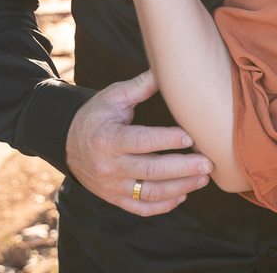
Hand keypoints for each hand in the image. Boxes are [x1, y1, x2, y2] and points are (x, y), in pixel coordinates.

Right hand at [65, 70, 212, 214]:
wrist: (67, 141)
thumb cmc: (96, 114)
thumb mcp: (114, 96)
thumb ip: (141, 86)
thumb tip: (168, 68)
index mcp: (107, 138)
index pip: (142, 142)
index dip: (167, 140)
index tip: (191, 137)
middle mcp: (108, 166)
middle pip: (150, 171)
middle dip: (183, 169)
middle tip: (208, 163)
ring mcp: (111, 186)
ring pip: (149, 193)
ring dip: (180, 188)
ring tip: (203, 178)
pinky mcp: (113, 198)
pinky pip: (140, 208)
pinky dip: (164, 205)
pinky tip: (183, 195)